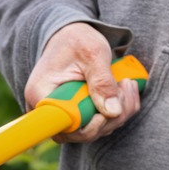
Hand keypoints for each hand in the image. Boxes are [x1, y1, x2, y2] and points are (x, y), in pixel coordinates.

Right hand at [24, 22, 139, 142]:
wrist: (72, 36)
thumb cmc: (77, 39)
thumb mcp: (93, 53)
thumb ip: (102, 81)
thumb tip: (113, 112)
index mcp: (40, 94)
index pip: (61, 127)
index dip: (87, 128)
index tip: (104, 113)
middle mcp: (46, 109)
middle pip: (79, 133)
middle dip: (110, 118)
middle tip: (126, 87)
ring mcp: (61, 114)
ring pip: (92, 131)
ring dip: (118, 114)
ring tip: (128, 84)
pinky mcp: (75, 114)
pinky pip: (96, 124)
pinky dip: (116, 113)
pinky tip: (125, 91)